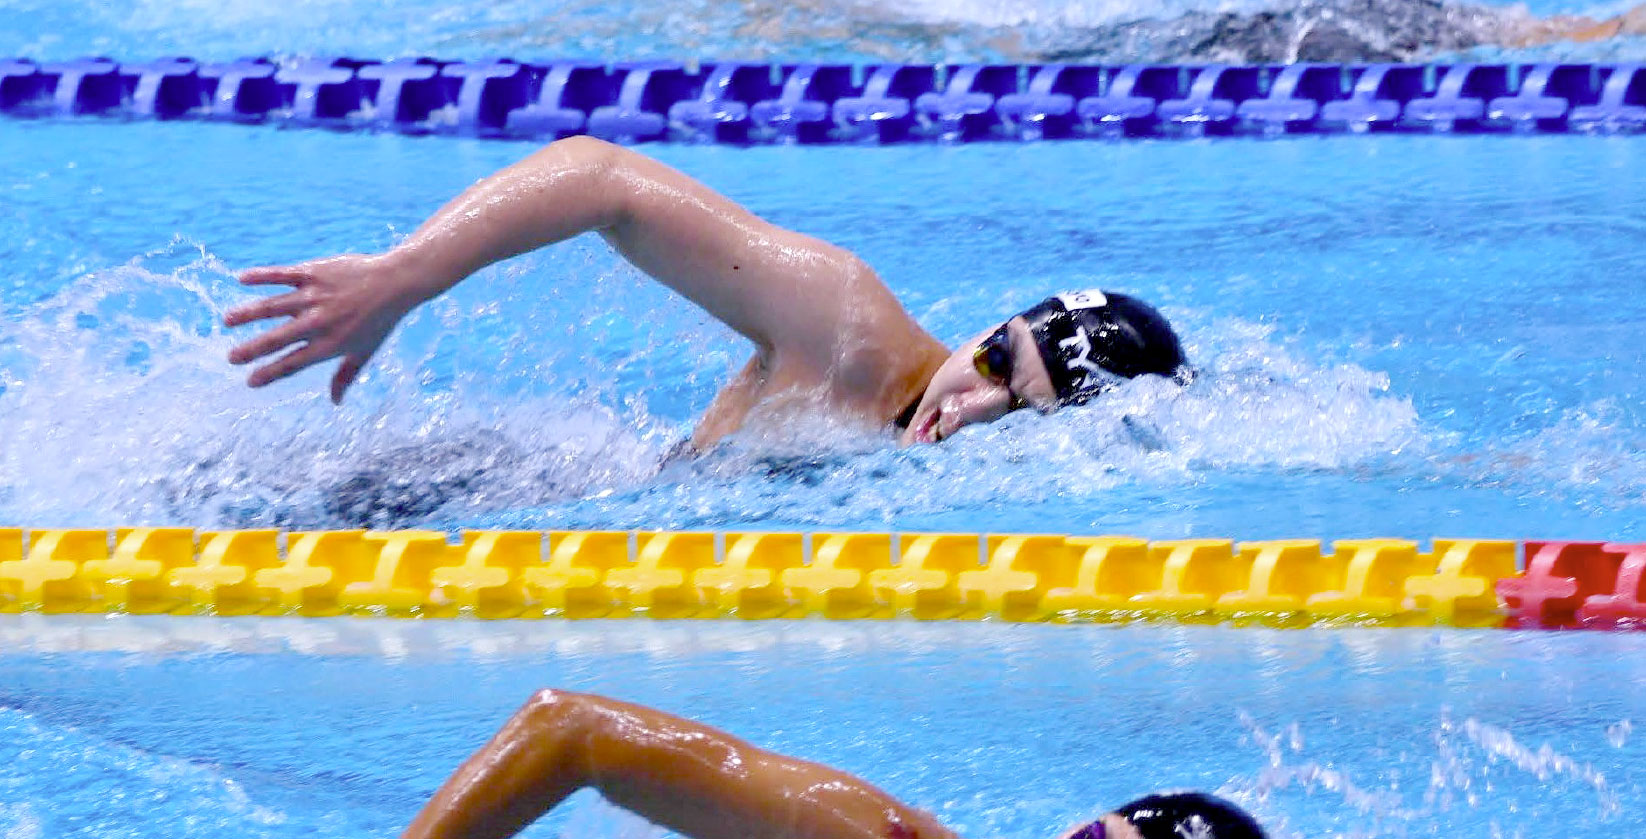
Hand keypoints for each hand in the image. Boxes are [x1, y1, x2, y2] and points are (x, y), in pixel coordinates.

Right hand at [224, 253, 420, 403]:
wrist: (396, 282)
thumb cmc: (380, 320)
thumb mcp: (365, 352)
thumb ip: (346, 376)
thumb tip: (335, 402)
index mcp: (330, 344)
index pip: (294, 363)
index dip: (271, 373)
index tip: (250, 381)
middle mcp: (319, 322)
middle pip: (278, 338)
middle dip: (252, 350)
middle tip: (231, 358)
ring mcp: (315, 296)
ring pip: (274, 306)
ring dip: (248, 313)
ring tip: (227, 320)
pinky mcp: (314, 273)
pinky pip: (282, 274)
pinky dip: (262, 276)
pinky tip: (241, 279)